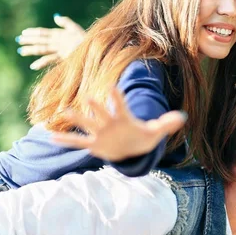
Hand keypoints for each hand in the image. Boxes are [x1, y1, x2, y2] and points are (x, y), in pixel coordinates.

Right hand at [16, 14, 85, 69]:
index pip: (43, 32)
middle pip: (41, 41)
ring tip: (21, 51)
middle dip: (29, 41)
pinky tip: (33, 66)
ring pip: (42, 50)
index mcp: (59, 34)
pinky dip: (41, 63)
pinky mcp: (62, 59)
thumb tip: (55, 16)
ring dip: (32, 50)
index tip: (24, 32)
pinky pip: (49, 60)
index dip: (33, 32)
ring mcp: (59, 51)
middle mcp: (57, 43)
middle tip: (18, 40)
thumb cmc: (87, 39)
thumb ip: (66, 22)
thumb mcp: (76, 29)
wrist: (94, 50)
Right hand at [52, 88, 187, 161]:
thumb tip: (183, 117)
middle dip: (96, 107)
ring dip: (77, 119)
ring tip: (64, 111)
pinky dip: (66, 140)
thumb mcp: (156, 132)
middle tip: (89, 97)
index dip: (118, 97)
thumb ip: (167, 124)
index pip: (121, 105)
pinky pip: (78, 142)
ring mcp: (100, 133)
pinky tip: (52, 136)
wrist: (131, 148)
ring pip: (87, 124)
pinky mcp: (94, 144)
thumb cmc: (143, 137)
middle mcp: (109, 123)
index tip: (113, 86)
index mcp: (124, 118)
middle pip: (101, 113)